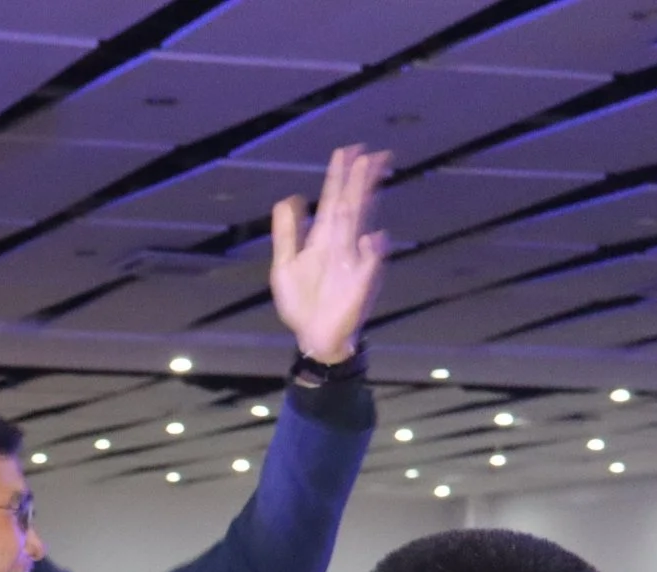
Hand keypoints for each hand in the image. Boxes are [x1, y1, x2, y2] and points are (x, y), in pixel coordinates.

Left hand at [270, 145, 391, 365]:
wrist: (313, 335)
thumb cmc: (302, 302)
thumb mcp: (285, 265)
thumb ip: (286, 233)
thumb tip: (289, 198)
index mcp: (323, 239)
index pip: (332, 200)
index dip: (338, 176)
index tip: (345, 151)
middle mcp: (341, 245)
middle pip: (350, 206)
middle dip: (357, 180)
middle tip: (367, 153)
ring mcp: (353, 261)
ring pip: (360, 224)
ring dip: (366, 199)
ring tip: (371, 174)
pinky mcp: (360, 283)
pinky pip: (369, 264)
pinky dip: (371, 252)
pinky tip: (371, 238)